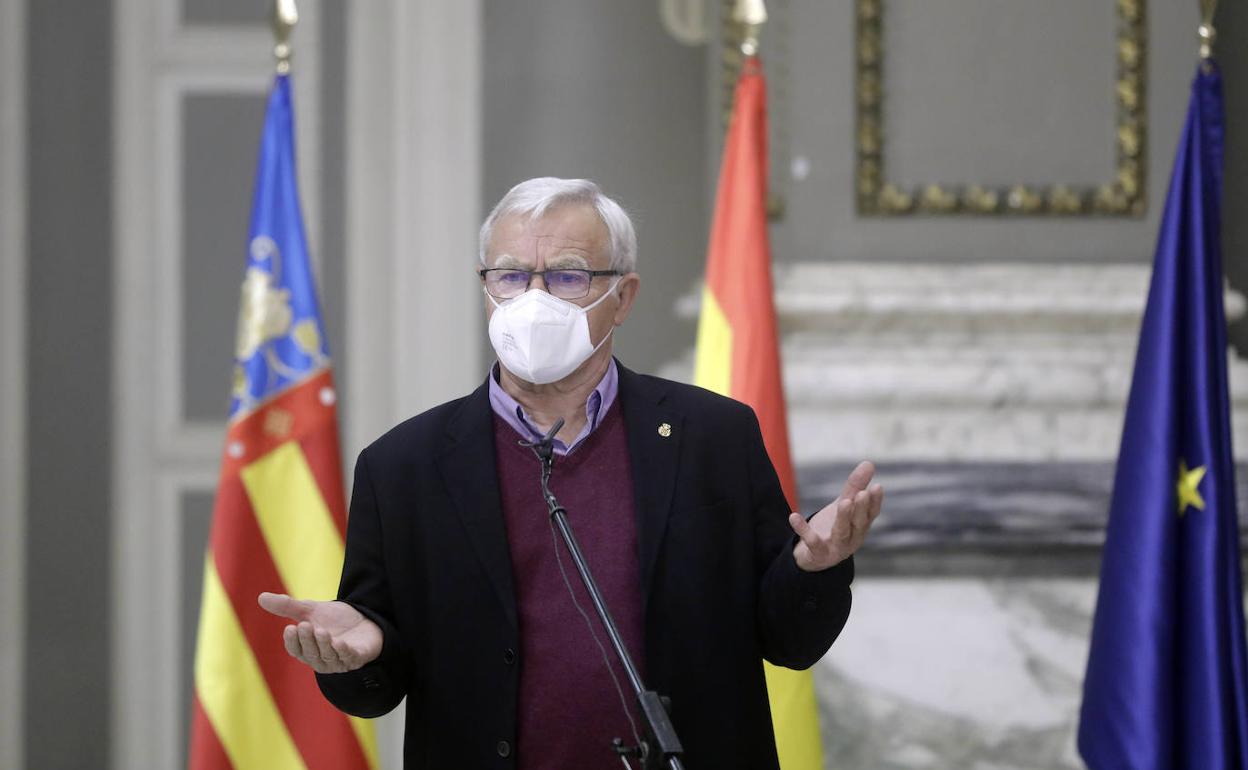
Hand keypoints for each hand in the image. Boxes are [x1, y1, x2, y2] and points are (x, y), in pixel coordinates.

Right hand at [257, 592, 382, 673]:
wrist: (364, 619)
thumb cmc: (334, 619)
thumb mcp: (311, 610)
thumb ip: (288, 607)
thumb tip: (261, 597)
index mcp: (308, 650)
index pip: (296, 650)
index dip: (292, 642)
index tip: (290, 628)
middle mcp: (321, 659)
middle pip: (311, 654)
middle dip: (307, 640)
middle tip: (305, 625)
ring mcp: (339, 661)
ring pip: (328, 657)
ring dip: (324, 644)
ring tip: (321, 630)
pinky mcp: (357, 658)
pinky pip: (349, 658)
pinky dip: (343, 651)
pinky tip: (339, 643)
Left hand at [788, 460, 882, 571]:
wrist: (814, 557)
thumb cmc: (834, 528)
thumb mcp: (844, 506)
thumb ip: (855, 486)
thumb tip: (869, 463)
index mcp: (860, 527)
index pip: (871, 514)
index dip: (875, 502)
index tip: (877, 487)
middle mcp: (852, 539)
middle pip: (858, 524)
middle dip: (860, 509)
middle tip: (862, 494)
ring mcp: (836, 548)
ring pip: (841, 533)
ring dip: (843, 518)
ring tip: (844, 502)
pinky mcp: (817, 554)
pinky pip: (811, 542)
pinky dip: (803, 530)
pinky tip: (793, 516)